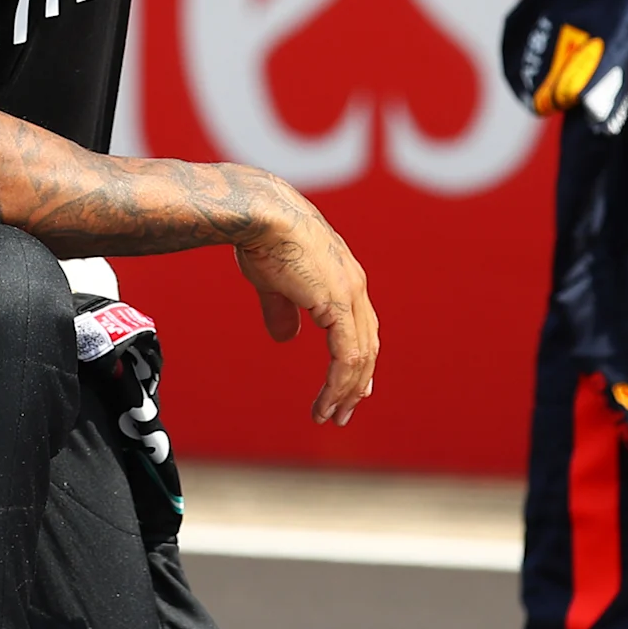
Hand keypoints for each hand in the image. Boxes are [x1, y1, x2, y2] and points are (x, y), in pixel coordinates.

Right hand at [233, 188, 379, 425]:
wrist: (260, 213)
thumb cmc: (261, 237)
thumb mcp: (273, 281)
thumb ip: (282, 310)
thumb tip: (287, 338)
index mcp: (344, 278)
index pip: (361, 327)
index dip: (358, 359)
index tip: (352, 386)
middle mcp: (355, 286)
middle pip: (367, 345)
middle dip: (357, 382)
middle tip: (344, 410)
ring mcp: (350, 295)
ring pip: (360, 357)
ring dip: (347, 391)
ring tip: (331, 415)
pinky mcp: (337, 305)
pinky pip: (346, 356)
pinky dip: (339, 384)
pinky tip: (325, 402)